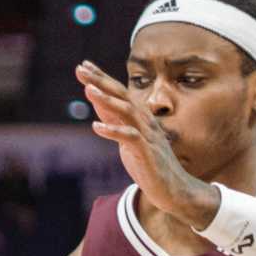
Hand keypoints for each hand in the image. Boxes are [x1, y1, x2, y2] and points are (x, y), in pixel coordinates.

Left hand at [75, 63, 217, 228]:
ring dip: (107, 100)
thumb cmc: (149, 163)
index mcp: (140, 118)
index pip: (119, 93)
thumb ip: (114, 120)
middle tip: (82, 68)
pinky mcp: (148, 152)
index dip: (102, 79)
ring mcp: (148, 136)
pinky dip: (114, 131)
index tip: (83, 66)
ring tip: (88, 90)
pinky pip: (130, 138)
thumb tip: (98, 102)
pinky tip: (96, 126)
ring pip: (127, 112)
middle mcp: (145, 122)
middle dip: (102, 81)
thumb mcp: (127, 139)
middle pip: (122, 96)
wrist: (173, 190)